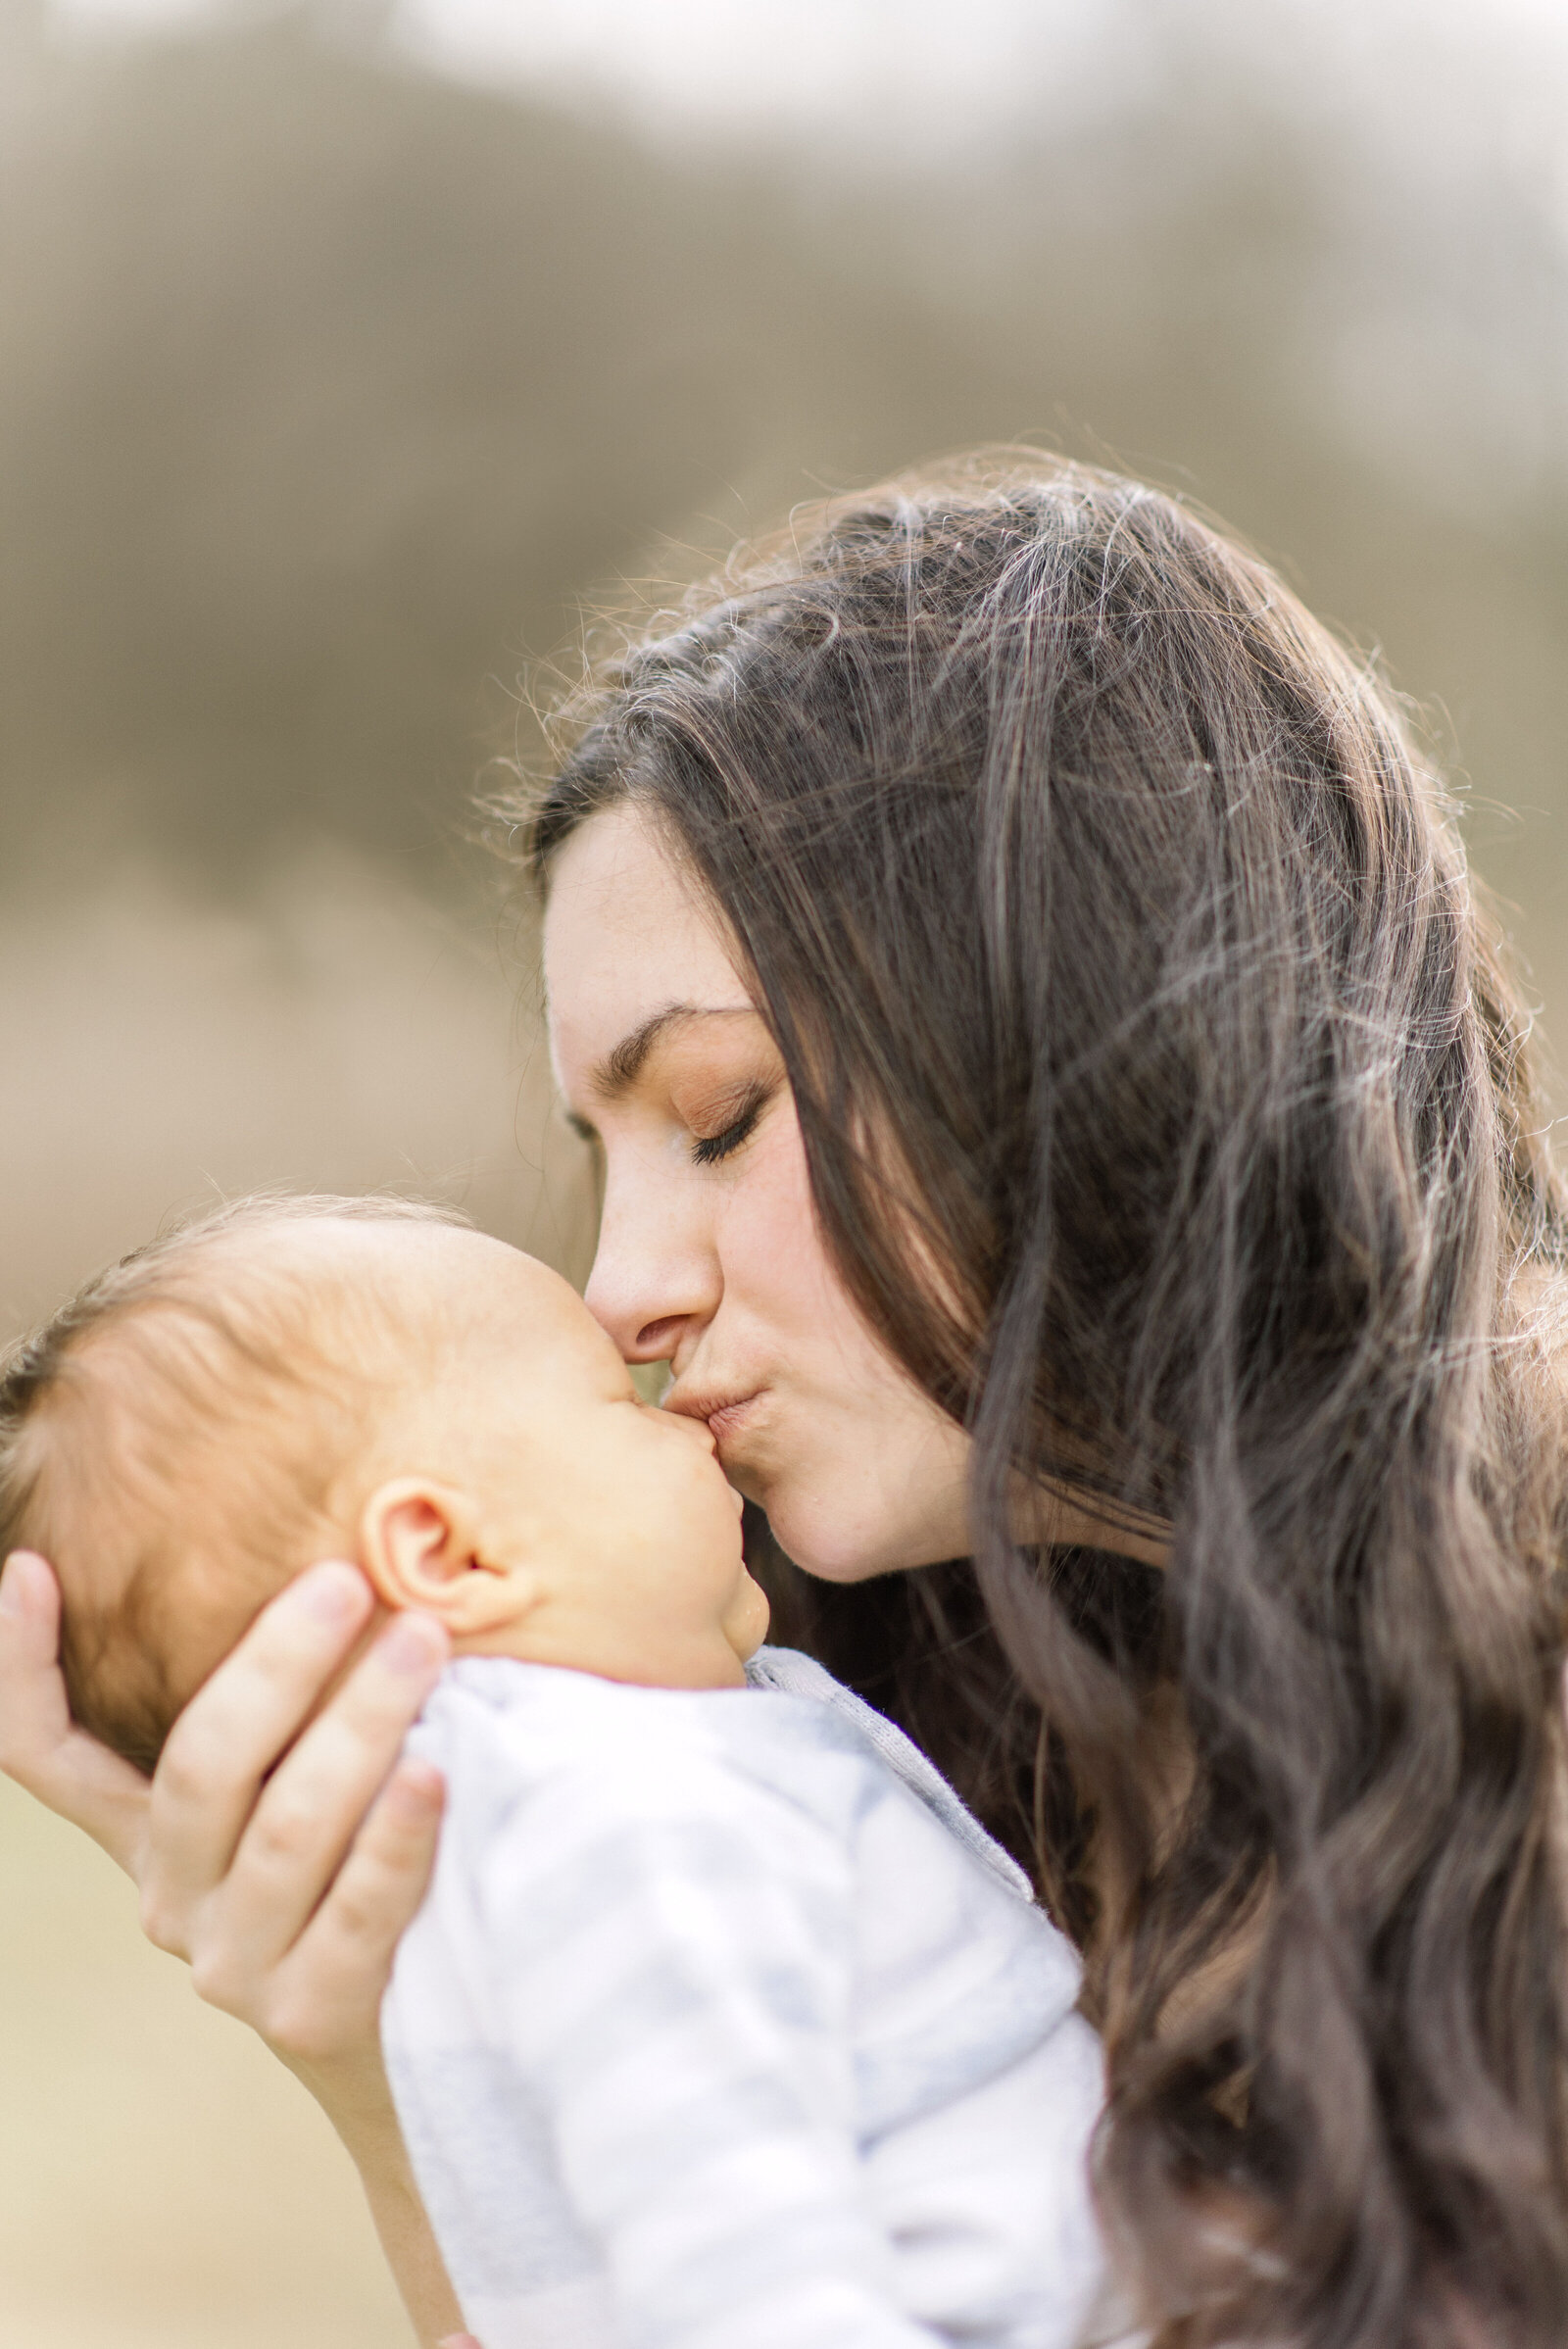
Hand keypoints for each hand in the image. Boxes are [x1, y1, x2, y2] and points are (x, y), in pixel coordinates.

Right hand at [0, 1548, 446, 2066]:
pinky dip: (397, 1835)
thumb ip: (298, 1705)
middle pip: (204, 1764)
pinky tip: (436, 1771)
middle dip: (279, 1660)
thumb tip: (356, 1550)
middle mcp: (171, 1897)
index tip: (31, 1566)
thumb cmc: (371, 1864)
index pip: (47, 1752)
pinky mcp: (308, 2016)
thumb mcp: (310, 1780)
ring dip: (361, 1722)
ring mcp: (233, 1964)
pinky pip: (357, 1909)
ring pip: (288, 1826)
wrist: (422, 2041)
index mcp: (151, 1833)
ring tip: (423, 1645)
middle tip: (349, 1581)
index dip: (22, 1666)